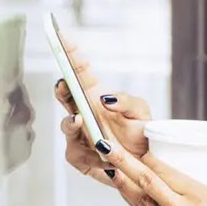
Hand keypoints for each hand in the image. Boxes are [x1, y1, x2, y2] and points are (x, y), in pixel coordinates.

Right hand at [53, 37, 150, 186]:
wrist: (145, 167)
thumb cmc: (141, 135)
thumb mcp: (141, 113)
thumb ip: (127, 101)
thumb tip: (105, 98)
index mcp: (96, 96)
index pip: (81, 72)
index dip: (70, 54)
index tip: (62, 37)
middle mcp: (83, 112)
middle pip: (65, 95)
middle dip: (62, 87)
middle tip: (63, 83)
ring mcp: (78, 134)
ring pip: (67, 125)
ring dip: (72, 124)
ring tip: (81, 121)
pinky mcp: (78, 156)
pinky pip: (76, 155)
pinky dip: (91, 158)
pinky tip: (106, 161)